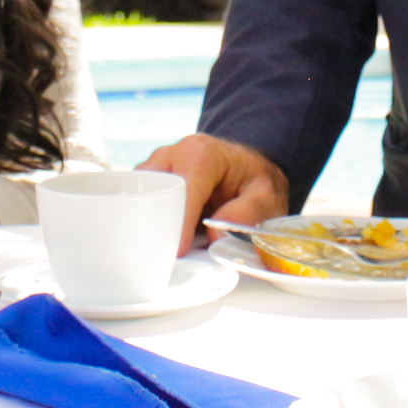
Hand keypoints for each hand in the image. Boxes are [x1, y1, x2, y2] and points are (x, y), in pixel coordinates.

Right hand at [138, 133, 289, 238]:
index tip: (178, 250)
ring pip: (141, 192)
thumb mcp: (266, 196)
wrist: (248, 168)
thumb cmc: (255, 181)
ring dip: (149, 218)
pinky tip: (158, 236)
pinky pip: (140, 196)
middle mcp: (175, 153)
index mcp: (202, 153)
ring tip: (162, 246)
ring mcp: (160, 165)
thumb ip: (246, 213)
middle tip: (167, 253)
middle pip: (154, 188)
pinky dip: (146, 216)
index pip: (183, 189)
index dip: (180, 222)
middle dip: (158, 221)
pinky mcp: (152, 178)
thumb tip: (215, 235)